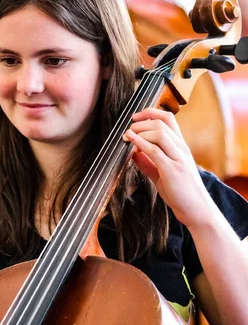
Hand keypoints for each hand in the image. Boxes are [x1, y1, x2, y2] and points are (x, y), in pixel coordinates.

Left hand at [124, 108, 214, 228]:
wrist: (196, 210)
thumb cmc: (181, 193)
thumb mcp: (161, 174)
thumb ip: (148, 162)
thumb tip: (133, 152)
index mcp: (180, 147)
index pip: (168, 119)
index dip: (150, 113)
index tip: (135, 117)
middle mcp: (181, 149)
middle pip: (163, 122)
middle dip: (142, 120)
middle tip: (128, 127)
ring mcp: (179, 158)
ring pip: (159, 132)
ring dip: (140, 130)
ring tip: (128, 135)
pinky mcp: (173, 170)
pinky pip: (155, 150)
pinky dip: (141, 143)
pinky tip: (131, 142)